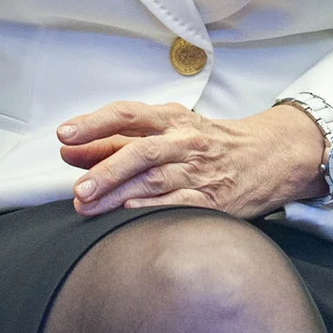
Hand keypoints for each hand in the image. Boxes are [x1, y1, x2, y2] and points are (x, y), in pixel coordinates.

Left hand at [58, 101, 324, 219]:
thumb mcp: (167, 130)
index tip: (65, 136)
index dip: (93, 124)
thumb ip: (118, 141)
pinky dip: (151, 211)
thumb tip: (70, 150)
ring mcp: (198, 171)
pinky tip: (128, 217)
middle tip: (78, 189)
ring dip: (118, 197)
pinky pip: (178, 205)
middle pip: (140, 152)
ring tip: (88, 209)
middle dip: (106, 170)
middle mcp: (183, 141)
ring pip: (154, 182)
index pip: (126, 114)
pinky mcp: (211, 200)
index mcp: (170, 118)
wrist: (268, 155)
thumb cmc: (209, 142)